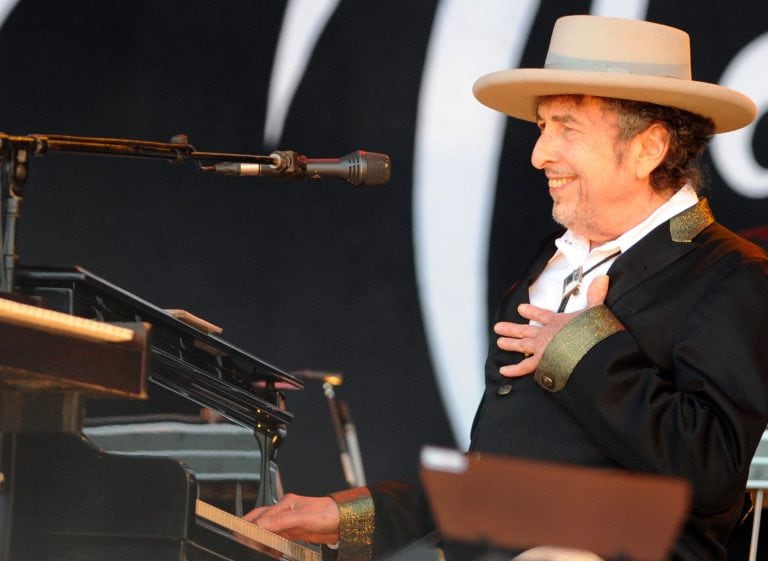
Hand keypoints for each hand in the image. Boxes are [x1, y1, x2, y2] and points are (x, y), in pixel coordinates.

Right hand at [243, 493, 339, 544]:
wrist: (343, 521)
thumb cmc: (328, 512)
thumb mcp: (304, 516)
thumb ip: (283, 521)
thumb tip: (263, 524)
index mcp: (286, 503)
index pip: (263, 514)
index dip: (252, 524)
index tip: (243, 534)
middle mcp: (286, 511)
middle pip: (262, 519)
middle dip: (251, 529)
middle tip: (242, 539)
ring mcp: (290, 522)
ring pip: (269, 530)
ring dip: (261, 538)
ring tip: (254, 546)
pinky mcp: (295, 532)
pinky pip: (278, 538)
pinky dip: (272, 545)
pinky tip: (270, 551)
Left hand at [494, 275, 608, 376]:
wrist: (590, 347)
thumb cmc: (593, 331)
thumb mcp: (595, 310)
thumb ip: (596, 295)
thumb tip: (603, 278)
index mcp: (558, 321)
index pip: (542, 314)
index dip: (531, 311)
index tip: (521, 308)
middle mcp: (547, 334)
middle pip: (526, 330)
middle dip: (512, 329)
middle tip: (498, 327)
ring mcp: (542, 348)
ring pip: (521, 345)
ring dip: (510, 343)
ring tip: (499, 342)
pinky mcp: (541, 362)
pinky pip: (524, 367)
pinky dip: (513, 370)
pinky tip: (503, 371)